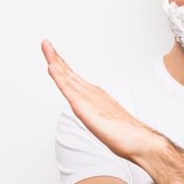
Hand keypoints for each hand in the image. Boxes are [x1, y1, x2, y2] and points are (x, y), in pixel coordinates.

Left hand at [41, 40, 156, 160]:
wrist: (137, 140)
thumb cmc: (126, 135)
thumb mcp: (107, 124)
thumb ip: (100, 118)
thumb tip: (97, 118)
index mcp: (94, 97)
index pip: (74, 79)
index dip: (62, 67)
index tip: (53, 56)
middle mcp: (91, 93)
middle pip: (68, 73)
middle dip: (55, 57)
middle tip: (46, 43)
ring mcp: (88, 98)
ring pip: (66, 75)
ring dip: (54, 60)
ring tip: (46, 46)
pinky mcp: (84, 106)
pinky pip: (68, 88)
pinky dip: (58, 76)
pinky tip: (51, 66)